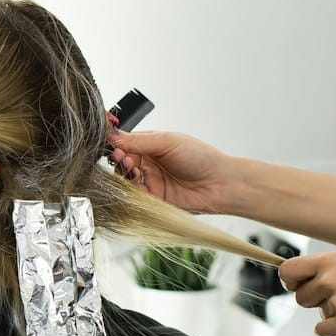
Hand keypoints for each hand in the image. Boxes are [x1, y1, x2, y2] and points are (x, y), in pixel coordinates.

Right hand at [106, 127, 233, 214]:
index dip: (118, 146)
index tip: (115, 147)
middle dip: (120, 160)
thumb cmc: (202, 158)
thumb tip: (114, 136)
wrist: (220, 184)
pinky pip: (135, 196)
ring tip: (133, 170)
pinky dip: (132, 191)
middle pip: (123, 162)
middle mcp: (149, 163)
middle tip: (124, 159)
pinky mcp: (153, 199)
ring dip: (125, 175)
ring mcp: (151, 181)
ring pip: (126, 179)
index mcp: (152, 145)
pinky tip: (138, 184)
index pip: (126, 144)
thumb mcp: (168, 141)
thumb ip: (140, 140)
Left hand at [278, 249, 335, 335]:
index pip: (288, 270)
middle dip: (313, 300)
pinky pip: (322, 330)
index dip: (290, 280)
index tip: (298, 285)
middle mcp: (329, 280)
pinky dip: (331, 329)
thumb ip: (330, 265)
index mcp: (330, 261)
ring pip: (317, 313)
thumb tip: (308, 274)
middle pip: (301, 297)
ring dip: (329, 312)